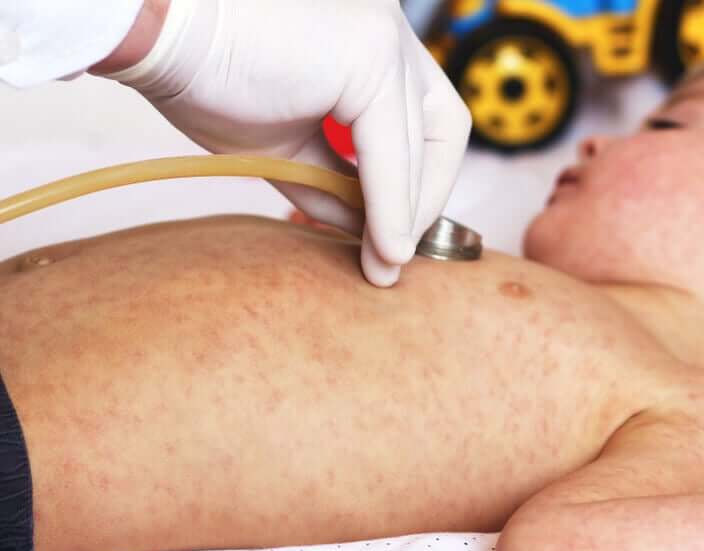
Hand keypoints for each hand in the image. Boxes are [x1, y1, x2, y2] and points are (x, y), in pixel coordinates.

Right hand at [103, 0, 470, 286]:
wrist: (158, 35)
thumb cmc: (210, 80)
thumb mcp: (291, 150)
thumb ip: (338, 186)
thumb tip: (377, 239)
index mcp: (375, 45)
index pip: (426, 123)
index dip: (422, 183)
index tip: (397, 235)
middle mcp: (391, 32)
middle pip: (444, 129)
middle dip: (427, 198)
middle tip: (397, 255)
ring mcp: (386, 37)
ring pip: (422, 146)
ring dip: (406, 214)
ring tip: (385, 264)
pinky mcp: (372, 54)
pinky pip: (393, 151)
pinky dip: (391, 205)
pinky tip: (382, 246)